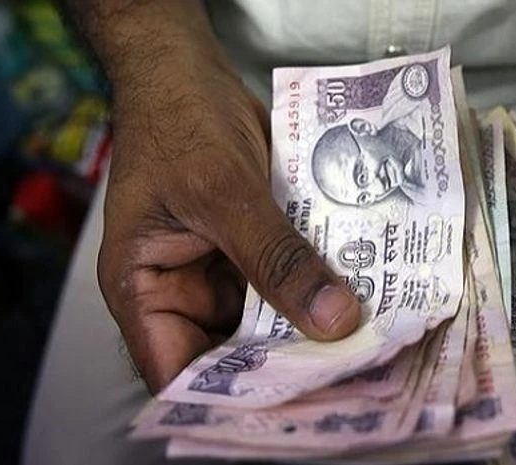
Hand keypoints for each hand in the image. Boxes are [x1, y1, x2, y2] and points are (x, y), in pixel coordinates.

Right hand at [94, 5, 359, 392]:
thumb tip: (333, 320)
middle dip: (288, 364)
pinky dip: (320, 291)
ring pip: (270, 321)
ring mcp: (223, 273)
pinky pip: (290, 282)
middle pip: (235, 353)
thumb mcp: (223, 192)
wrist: (191, 74)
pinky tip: (364, 299)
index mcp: (145, 292)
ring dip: (313, 328)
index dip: (233, 396)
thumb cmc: (180, 123)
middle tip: (352, 375)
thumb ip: (276, 258)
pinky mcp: (255, 251)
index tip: (297, 403)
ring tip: (369, 344)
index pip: (181, 372)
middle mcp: (184, 293)